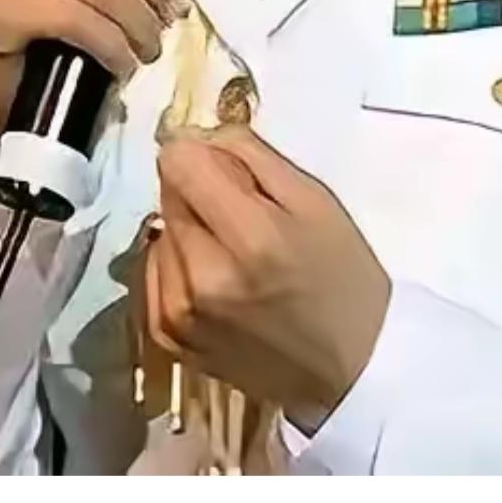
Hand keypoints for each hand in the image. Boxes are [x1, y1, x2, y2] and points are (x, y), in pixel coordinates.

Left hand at [145, 126, 391, 433]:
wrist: (349, 367)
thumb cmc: (341, 272)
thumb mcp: (314, 198)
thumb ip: (252, 156)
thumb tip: (197, 135)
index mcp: (250, 236)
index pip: (179, 161)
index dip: (201, 151)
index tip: (228, 166)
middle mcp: (202, 278)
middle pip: (169, 194)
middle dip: (200, 191)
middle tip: (245, 215)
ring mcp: (180, 315)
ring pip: (160, 233)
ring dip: (188, 230)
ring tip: (233, 252)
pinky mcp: (169, 340)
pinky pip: (152, 274)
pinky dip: (176, 265)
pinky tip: (214, 277)